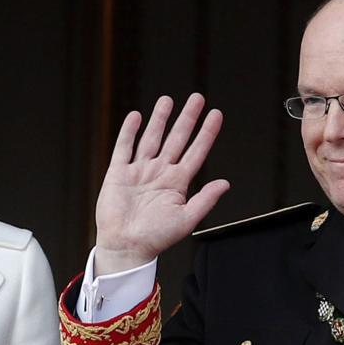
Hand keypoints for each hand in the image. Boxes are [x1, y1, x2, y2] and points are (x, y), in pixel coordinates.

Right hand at [93, 94, 229, 273]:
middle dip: (187, 118)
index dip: (207, 133)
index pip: (196, 152)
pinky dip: (129, 132)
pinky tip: (136, 117)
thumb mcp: (186, 219)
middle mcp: (160, 173)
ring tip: (167, 100)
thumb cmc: (155, 238)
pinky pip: (124, 148)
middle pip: (176, 139)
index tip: (216, 115)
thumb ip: (205, 200)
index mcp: (177, 183)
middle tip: (197, 98)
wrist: (126, 246)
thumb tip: (225, 183)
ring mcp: (139, 171)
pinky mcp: (118, 174)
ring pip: (151, 138)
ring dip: (160, 119)